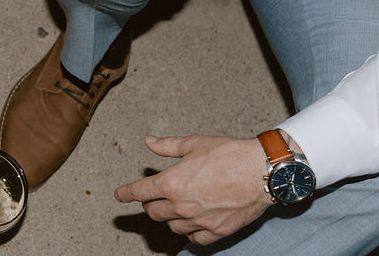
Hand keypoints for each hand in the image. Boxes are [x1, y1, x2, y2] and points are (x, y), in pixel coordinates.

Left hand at [114, 135, 273, 245]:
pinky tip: (192, 221)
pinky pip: (193, 238)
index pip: (138, 192)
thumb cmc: (229, 155)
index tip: (119, 195)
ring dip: (169, 217)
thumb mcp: (193, 143)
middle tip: (154, 196)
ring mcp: (198, 220)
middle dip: (149, 203)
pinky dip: (189, 231)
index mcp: (170, 183)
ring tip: (176, 205)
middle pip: (153, 212)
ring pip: (172, 226)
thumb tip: (149, 142)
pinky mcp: (216, 231)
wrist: (261, 172)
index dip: (125, 193)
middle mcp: (181, 205)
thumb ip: (167, 146)